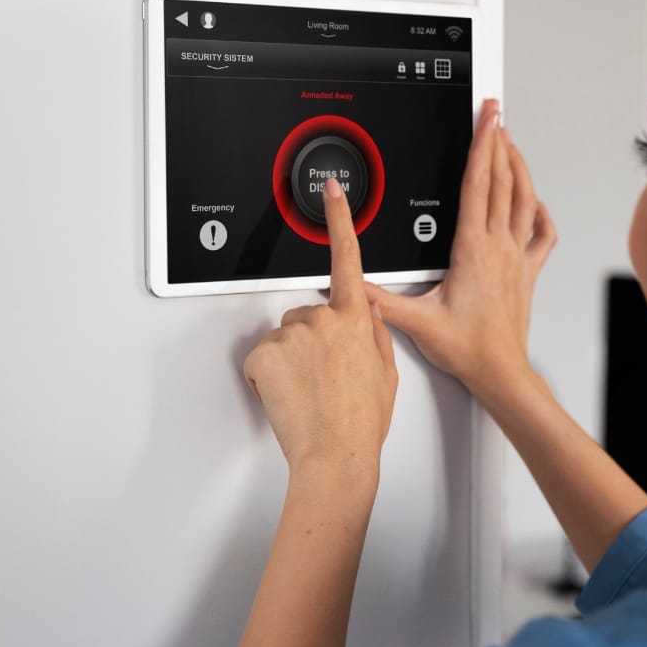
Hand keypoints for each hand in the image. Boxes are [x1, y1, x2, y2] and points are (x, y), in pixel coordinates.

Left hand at [243, 175, 398, 470]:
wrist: (337, 456)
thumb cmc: (362, 422)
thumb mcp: (385, 374)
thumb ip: (375, 334)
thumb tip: (369, 313)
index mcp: (357, 319)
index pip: (347, 257)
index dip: (340, 219)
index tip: (332, 191)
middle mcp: (324, 318)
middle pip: (305, 314)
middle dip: (307, 340)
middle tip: (321, 378)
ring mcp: (293, 334)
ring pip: (281, 339)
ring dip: (288, 361)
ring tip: (307, 393)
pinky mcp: (265, 353)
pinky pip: (261, 359)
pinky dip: (267, 378)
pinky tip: (288, 397)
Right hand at [366, 99, 556, 401]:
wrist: (501, 372)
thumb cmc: (468, 349)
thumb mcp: (416, 323)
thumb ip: (381, 301)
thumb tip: (354, 284)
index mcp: (473, 250)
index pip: (478, 185)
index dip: (481, 146)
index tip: (486, 119)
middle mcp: (499, 247)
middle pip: (502, 181)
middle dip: (498, 141)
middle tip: (495, 113)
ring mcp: (516, 257)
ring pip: (524, 199)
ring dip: (518, 167)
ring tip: (510, 142)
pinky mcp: (526, 272)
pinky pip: (542, 234)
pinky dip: (539, 211)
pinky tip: (534, 203)